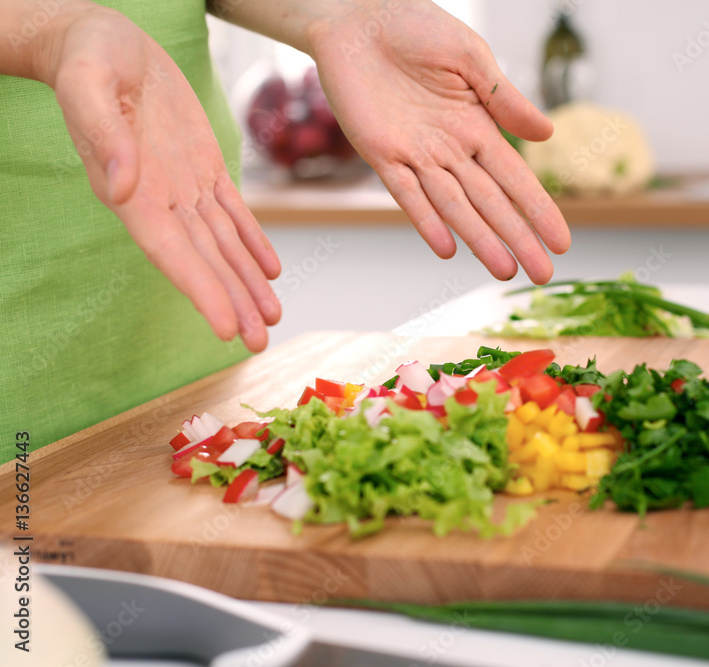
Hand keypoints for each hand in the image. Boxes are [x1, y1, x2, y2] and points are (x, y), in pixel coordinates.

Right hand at [43, 4, 281, 351]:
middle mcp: (159, 199)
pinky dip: (253, 241)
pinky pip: (233, 212)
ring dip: (249, 282)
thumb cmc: (88, 59)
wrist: (104, 41)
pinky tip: (271, 271)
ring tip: (273, 317)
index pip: (170, 252)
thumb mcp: (89, 85)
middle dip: (233, 301)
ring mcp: (183, 186)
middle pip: (203, 260)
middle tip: (260, 342)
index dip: (200, 290)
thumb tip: (121, 188)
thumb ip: (104, 135)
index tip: (225, 326)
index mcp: (131, 190)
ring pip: (224, 244)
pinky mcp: (203, 167)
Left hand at [308, 0, 570, 283]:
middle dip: (517, 239)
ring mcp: (415, 155)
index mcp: (477, 126)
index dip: (538, 210)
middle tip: (543, 275)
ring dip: (479, 239)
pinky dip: (425, 220)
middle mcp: (450, 148)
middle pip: (490, 202)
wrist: (356, 13)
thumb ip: (503, 98)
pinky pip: (405, 193)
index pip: (515, 178)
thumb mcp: (470, 56)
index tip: (562, 242)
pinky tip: (447, 247)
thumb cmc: (414, 25)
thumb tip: (546, 134)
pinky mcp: (380, 153)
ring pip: (453, 206)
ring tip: (504, 270)